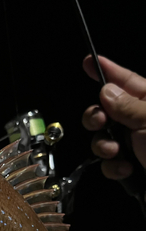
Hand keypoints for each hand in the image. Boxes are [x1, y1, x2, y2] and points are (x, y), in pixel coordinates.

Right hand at [82, 55, 145, 179]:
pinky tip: (126, 169)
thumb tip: (106, 91)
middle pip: (106, 111)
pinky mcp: (132, 166)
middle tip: (100, 121)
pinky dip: (113, 167)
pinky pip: (110, 163)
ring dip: (104, 146)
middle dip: (96, 117)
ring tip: (115, 151)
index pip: (127, 80)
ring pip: (104, 139)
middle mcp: (141, 120)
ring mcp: (135, 144)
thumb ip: (127, 105)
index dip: (107, 70)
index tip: (89, 61)